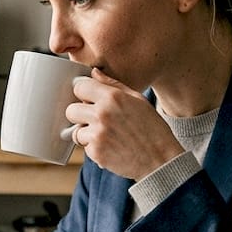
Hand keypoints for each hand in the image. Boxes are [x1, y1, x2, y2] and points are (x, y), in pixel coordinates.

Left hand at [68, 69, 184, 179]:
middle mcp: (102, 113)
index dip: (83, 94)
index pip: (79, 87)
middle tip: (95, 120)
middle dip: (80, 115)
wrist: (160, 159)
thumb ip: (113, 85)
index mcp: (112, 97)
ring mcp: (97, 134)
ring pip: (76, 131)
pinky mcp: (96, 152)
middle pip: (71, 110)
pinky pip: (85, 148)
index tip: (88, 100)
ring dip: (87, 134)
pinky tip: (111, 148)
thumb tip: (94, 72)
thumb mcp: (137, 100)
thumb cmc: (152, 128)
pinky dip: (95, 149)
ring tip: (107, 136)